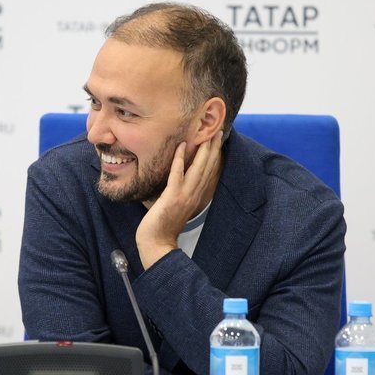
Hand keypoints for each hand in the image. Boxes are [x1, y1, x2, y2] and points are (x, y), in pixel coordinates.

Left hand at [135, 131, 222, 269]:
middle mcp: (193, 195)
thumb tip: (178, 181)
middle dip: (213, 149)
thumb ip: (180, 194)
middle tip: (218, 130)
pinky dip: (179, 160)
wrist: (156, 244)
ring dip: (202, 151)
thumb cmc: (161, 226)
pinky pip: (177, 175)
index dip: (213, 156)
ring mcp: (184, 196)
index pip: (207, 173)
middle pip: (207, 168)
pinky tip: (181, 146)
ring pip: (197, 169)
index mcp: (194, 197)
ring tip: (206, 134)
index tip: (217, 140)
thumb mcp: (175, 207)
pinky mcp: (171, 197)